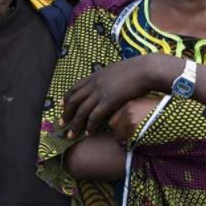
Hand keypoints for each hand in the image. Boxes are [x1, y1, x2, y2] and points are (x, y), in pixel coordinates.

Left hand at [60, 53, 181, 138]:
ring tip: (71, 135)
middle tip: (61, 124)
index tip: (61, 106)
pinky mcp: (109, 101)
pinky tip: (89, 133)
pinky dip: (90, 126)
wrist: (144, 70)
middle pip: (74, 101)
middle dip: (66, 114)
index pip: (74, 88)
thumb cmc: (134, 70)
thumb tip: (105, 82)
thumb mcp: (114, 70)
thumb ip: (106, 78)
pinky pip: (94, 117)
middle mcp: (94, 84)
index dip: (66, 98)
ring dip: (75, 124)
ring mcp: (100, 93)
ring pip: (81, 111)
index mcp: (95, 76)